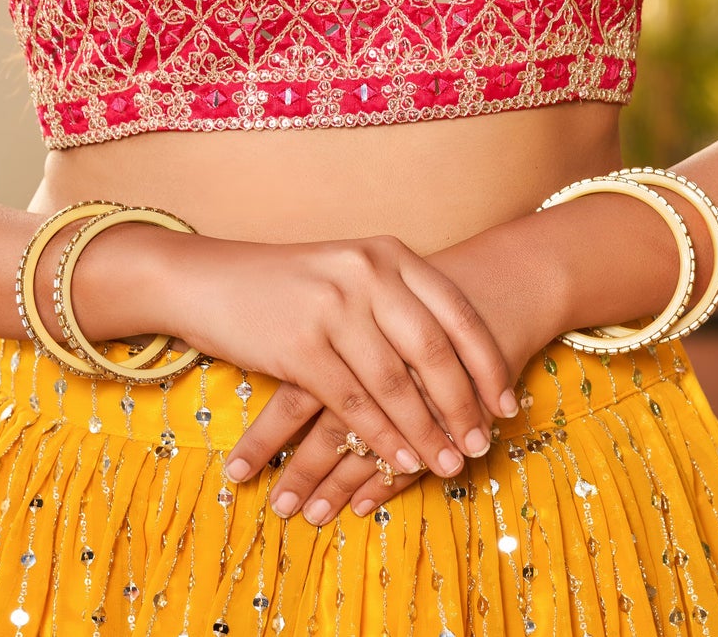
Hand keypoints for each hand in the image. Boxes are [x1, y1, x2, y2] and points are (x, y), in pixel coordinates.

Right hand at [153, 231, 517, 504]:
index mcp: (387, 253)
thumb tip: (457, 363)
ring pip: (396, 383)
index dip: (486, 363)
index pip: (455, 312)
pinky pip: (353, 402)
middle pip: (433, 350)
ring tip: (450, 464)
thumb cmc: (290, 284)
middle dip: (464, 405)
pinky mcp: (298, 345)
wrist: (210, 279)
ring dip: (427, 431)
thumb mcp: (351, 272)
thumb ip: (398, 302)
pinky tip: (401, 462)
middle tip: (482, 444)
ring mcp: (332, 306)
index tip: (507, 403)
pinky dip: (382, 438)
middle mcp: (365, 272)